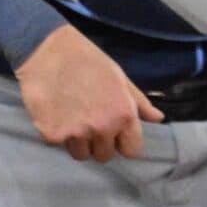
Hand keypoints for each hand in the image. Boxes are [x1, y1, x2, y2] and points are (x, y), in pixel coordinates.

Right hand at [16, 26, 164, 161]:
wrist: (48, 50)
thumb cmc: (89, 62)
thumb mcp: (121, 79)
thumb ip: (140, 104)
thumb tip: (158, 118)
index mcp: (124, 116)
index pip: (132, 151)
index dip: (123, 144)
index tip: (115, 135)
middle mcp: (102, 128)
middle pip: (104, 155)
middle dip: (99, 143)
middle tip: (89, 123)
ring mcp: (76, 133)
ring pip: (81, 154)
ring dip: (77, 142)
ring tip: (72, 118)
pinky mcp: (51, 134)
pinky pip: (58, 144)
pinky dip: (56, 133)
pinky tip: (56, 114)